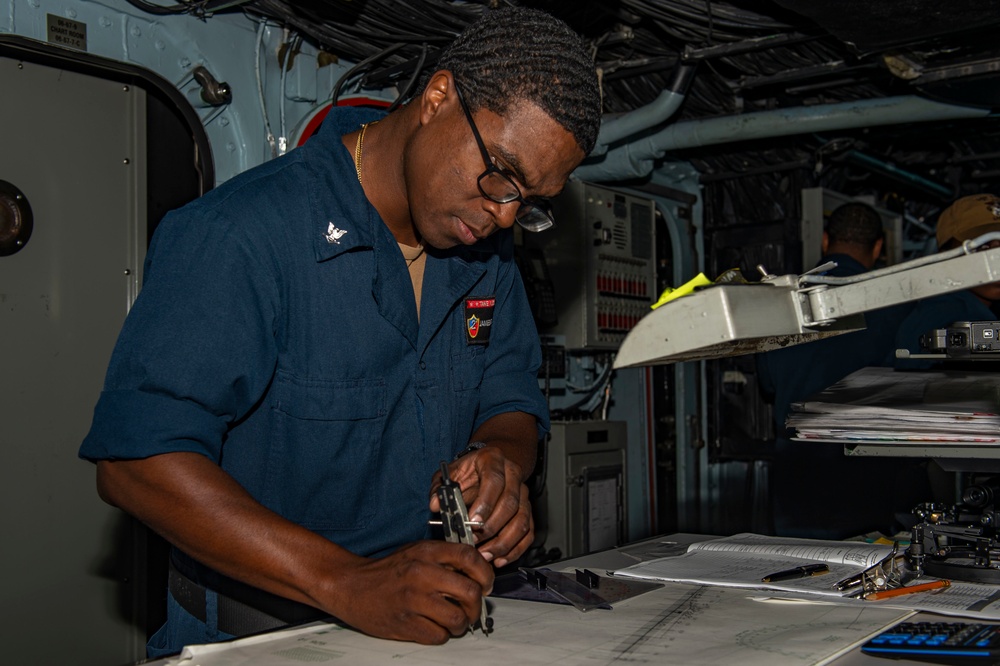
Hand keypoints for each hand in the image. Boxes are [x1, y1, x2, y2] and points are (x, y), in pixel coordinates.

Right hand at [326, 540, 492, 643]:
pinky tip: (433, 627)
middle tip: (472, 609)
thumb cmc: (388, 571)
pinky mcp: (405, 623)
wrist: (350, 586)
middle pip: (470, 592)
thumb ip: (445, 558)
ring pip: (458, 619)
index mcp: (427, 552)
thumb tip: (478, 570)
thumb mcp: (416, 552)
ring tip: (453, 621)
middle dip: (477, 606)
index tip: (486, 585)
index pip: (469, 558)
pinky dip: (441, 635)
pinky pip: (438, 636)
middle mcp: (421, 573)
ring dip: (461, 624)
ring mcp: (413, 600)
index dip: (486, 574)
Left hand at [430, 447, 533, 567]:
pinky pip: (528, 533)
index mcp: (493, 460)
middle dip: (492, 527)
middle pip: (511, 504)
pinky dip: (516, 549)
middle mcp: (513, 475)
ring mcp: (524, 494)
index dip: (485, 503)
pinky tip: (500, 559)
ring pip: (522, 521)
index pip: (494, 481)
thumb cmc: (469, 471)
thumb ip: (440, 488)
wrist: (490, 464)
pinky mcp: (528, 510)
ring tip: (485, 556)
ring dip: (504, 543)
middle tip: (474, 542)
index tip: (473, 522)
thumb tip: (435, 505)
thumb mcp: (451, 473)